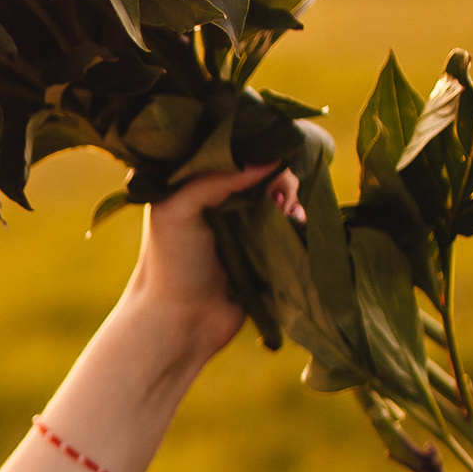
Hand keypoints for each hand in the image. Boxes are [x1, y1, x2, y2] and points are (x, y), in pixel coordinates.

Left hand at [123, 157, 301, 375]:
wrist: (180, 324)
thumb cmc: (172, 264)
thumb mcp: (179, 210)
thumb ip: (218, 179)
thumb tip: (271, 159)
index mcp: (197, 183)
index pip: (235, 149)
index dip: (257, 148)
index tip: (272, 156)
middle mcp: (223, 199)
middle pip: (266, 169)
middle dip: (280, 176)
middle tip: (277, 197)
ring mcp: (247, 224)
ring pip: (283, 195)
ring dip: (292, 198)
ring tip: (288, 214)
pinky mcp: (267, 249)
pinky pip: (292, 225)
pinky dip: (300, 221)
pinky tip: (297, 224)